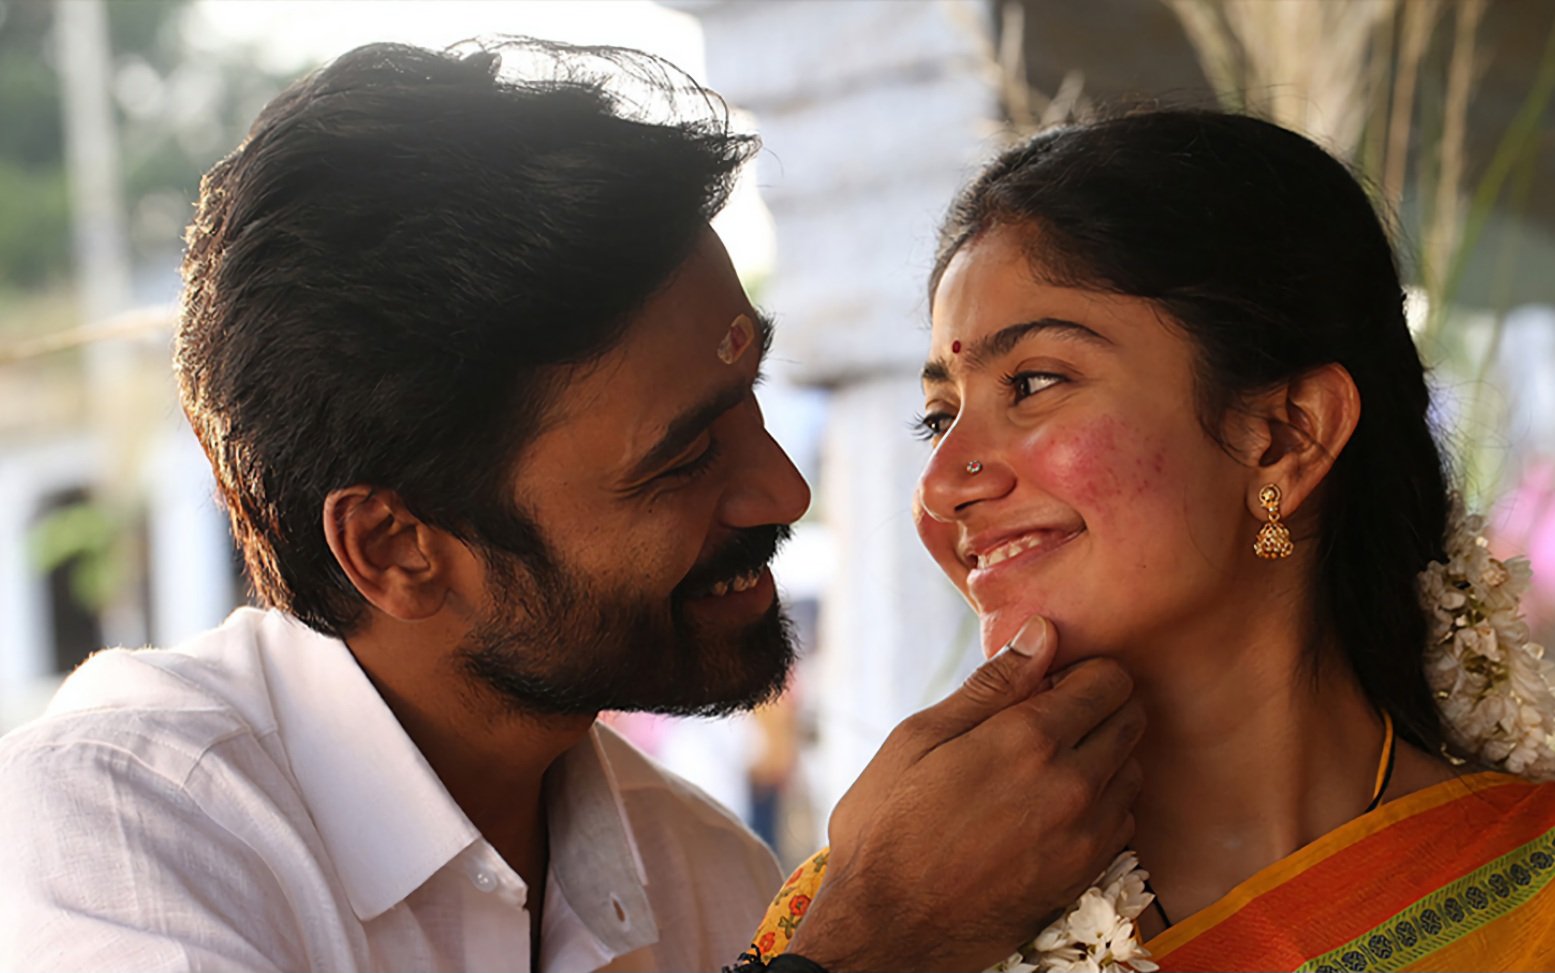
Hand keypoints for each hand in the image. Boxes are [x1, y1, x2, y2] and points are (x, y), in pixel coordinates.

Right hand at [789, 617, 1143, 971]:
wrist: (888, 929)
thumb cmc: (888, 826)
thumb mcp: (919, 739)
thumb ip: (991, 686)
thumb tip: (1044, 633)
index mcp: (1029, 739)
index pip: (1108, 679)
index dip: (1082, 670)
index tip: (1050, 681)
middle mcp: (1072, 784)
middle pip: (1131, 719)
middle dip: (1100, 705)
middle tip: (1050, 717)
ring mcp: (1085, 835)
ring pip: (1132, 770)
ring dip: (1103, 756)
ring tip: (1049, 765)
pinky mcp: (1086, 875)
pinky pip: (1123, 820)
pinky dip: (1101, 804)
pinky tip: (1053, 808)